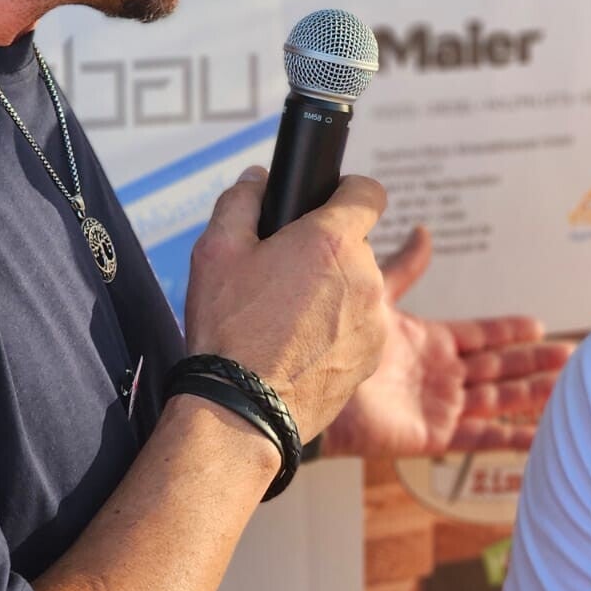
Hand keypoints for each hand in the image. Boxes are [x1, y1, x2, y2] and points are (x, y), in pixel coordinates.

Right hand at [182, 167, 387, 440]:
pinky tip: (298, 345)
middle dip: (325, 250)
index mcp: (331, 241)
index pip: (368, 191)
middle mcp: (364, 276)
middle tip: (283, 272)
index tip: (329, 201)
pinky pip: (359, 326)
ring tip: (286, 317)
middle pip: (355, 244)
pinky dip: (337, 330)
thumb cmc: (229, 330)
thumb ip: (240, 200)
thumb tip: (258, 178)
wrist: (242, 411)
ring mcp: (374, 320)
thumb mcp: (215, 250)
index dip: (347, 190)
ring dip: (333, 292)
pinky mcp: (372, 356)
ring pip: (358, 287)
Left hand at [320, 225, 574, 457]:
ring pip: (498, 399)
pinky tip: (541, 439)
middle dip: (533, 362)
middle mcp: (438, 373)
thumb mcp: (377, 294)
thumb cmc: (330, 338)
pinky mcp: (434, 432)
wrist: (303, 384)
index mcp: (426, 341)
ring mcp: (438, 404)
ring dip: (532, 394)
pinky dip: (512, 438)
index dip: (508, 330)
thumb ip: (403, 266)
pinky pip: (480, 437)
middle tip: (572, 356)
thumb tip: (423, 230)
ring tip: (569, 388)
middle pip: (498, 366)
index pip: (478, 335)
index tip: (538, 324)